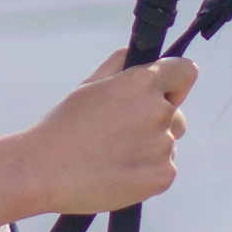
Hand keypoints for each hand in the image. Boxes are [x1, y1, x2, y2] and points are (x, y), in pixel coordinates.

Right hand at [13, 49, 195, 215]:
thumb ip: (121, 64)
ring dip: (148, 148)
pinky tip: (118, 172)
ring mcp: (163, 145)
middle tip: (120, 133)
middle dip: (157, 120)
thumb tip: (142, 56)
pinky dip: (146, 172)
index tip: (165, 92)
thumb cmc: (65, 126)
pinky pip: (164, 169)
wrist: (45, 171)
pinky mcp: (163, 175)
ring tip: (112, 154)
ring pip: (167, 143)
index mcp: (142, 83)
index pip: (186, 71)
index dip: (176, 82)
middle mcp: (158, 111)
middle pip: (177, 114)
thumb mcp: (90, 84)